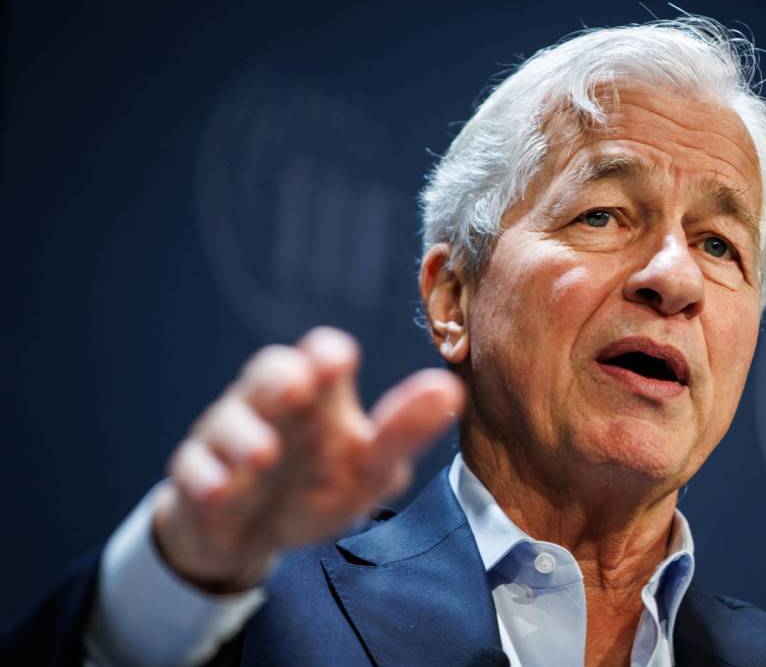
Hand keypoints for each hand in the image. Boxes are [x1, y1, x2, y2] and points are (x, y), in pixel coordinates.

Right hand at [152, 326, 463, 592]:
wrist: (254, 533)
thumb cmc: (318, 485)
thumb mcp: (370, 468)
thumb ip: (404, 432)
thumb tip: (450, 390)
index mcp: (321, 395)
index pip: (322, 358)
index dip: (327, 355)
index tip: (339, 360)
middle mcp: (273, 404)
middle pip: (269, 373)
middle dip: (280, 377)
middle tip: (298, 386)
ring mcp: (231, 436)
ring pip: (228, 419)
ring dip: (244, 434)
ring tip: (264, 455)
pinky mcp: (198, 474)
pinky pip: (193, 468)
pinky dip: (206, 477)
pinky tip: (221, 489)